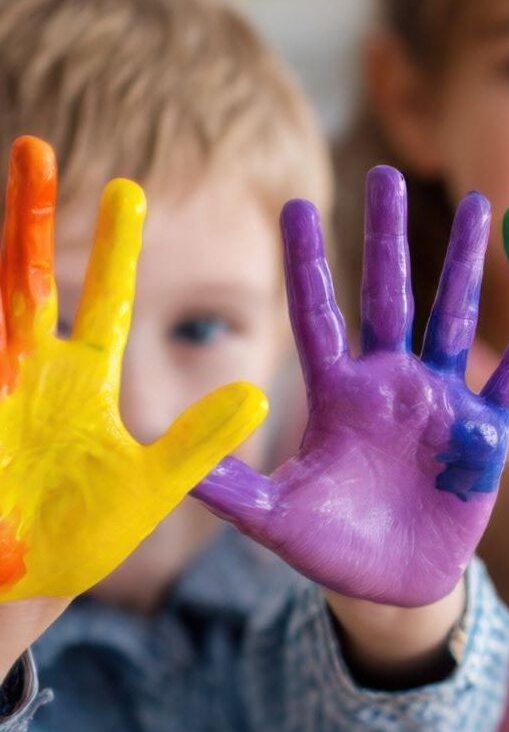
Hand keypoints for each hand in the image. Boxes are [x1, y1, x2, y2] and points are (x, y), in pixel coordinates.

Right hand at [0, 138, 265, 601]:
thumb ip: (198, 443)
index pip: (105, 298)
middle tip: (35, 144)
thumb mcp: (149, 487)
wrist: (11, 588)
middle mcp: (26, 369)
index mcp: (79, 380)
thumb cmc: (76, 536)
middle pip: (26, 274)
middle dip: (31, 213)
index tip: (129, 187)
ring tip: (8, 177)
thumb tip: (260, 394)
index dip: (114, 245)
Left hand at [194, 169, 508, 606]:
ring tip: (478, 205)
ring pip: (454, 317)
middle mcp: (391, 383)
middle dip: (388, 236)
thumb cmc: (329, 548)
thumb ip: (232, 490)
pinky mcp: (484, 434)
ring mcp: (442, 402)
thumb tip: (176, 462)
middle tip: (386, 173)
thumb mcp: (275, 519)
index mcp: (338, 395)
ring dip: (464, 265)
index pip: (318, 315)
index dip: (308, 263)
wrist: (394, 585)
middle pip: (390, 295)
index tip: (296, 205)